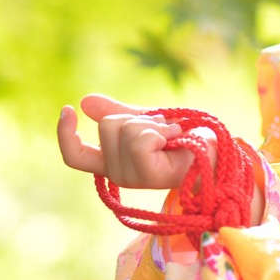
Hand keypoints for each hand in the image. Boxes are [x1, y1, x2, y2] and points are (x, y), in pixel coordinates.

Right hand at [57, 94, 204, 189]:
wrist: (214, 150)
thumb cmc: (181, 138)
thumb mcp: (144, 121)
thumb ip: (116, 113)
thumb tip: (84, 101)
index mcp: (111, 162)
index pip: (75, 157)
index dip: (65, 134)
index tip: (69, 108)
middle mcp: (117, 174)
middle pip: (108, 125)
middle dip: (137, 116)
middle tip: (162, 129)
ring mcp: (132, 178)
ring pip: (125, 129)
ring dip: (153, 123)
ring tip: (170, 134)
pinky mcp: (149, 177)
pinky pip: (140, 139)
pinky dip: (161, 131)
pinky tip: (176, 138)